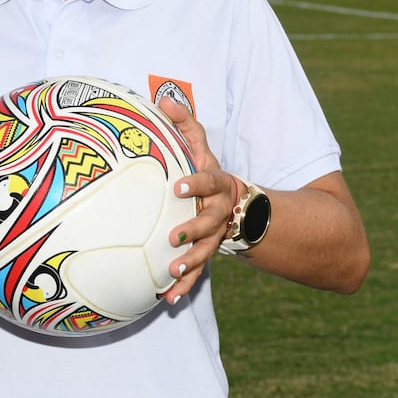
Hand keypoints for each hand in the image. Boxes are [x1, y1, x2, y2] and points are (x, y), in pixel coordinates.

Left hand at [156, 98, 235, 303]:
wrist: (232, 200)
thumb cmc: (204, 169)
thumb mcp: (199, 146)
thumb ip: (185, 124)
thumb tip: (164, 98)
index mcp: (217, 183)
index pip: (208, 180)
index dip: (194, 184)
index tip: (176, 187)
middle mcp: (219, 210)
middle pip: (209, 222)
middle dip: (193, 230)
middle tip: (172, 237)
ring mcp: (215, 234)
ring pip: (206, 251)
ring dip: (190, 262)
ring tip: (171, 272)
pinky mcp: (207, 252)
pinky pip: (198, 271)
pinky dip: (185, 285)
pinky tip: (168, 299)